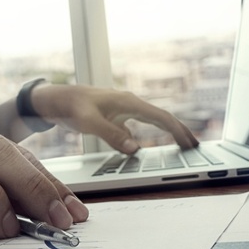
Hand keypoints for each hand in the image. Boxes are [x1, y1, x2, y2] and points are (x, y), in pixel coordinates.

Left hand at [30, 84, 198, 153]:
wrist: (53, 99)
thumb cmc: (70, 106)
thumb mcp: (89, 122)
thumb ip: (112, 136)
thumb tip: (136, 149)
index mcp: (128, 103)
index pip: (161, 118)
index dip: (178, 131)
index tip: (191, 143)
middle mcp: (130, 104)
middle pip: (162, 118)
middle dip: (180, 131)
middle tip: (195, 145)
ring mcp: (123, 111)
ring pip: (152, 122)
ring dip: (168, 133)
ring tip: (181, 144)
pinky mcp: (115, 117)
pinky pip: (138, 128)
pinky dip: (148, 136)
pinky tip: (145, 147)